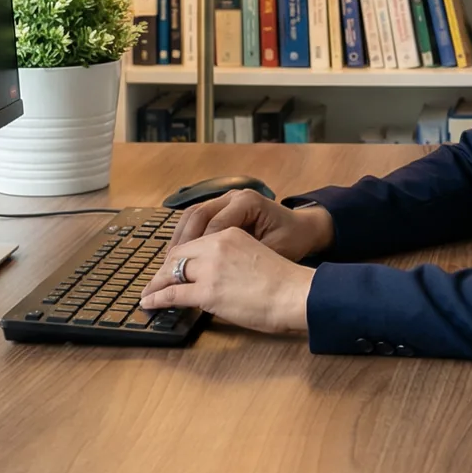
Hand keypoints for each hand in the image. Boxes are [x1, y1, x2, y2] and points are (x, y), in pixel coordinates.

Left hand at [140, 227, 313, 334]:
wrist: (294, 293)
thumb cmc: (283, 282)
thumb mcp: (255, 257)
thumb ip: (232, 260)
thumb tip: (215, 278)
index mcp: (230, 234)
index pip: (194, 242)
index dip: (178, 257)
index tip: (171, 268)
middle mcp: (217, 245)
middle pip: (178, 254)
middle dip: (164, 270)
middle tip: (155, 282)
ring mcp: (211, 268)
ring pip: (172, 272)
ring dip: (157, 284)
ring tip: (148, 294)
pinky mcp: (208, 291)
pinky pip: (173, 293)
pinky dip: (157, 297)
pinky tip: (149, 302)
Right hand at [167, 189, 331, 262]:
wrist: (304, 229)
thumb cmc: (292, 240)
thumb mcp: (273, 251)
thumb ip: (245, 259)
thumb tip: (215, 276)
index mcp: (247, 202)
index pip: (214, 224)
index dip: (198, 248)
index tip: (185, 270)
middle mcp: (234, 196)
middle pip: (197, 215)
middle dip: (181, 243)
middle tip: (168, 268)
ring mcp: (227, 200)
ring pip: (192, 214)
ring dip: (179, 238)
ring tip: (168, 263)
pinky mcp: (223, 208)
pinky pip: (197, 218)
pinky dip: (186, 235)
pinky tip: (180, 255)